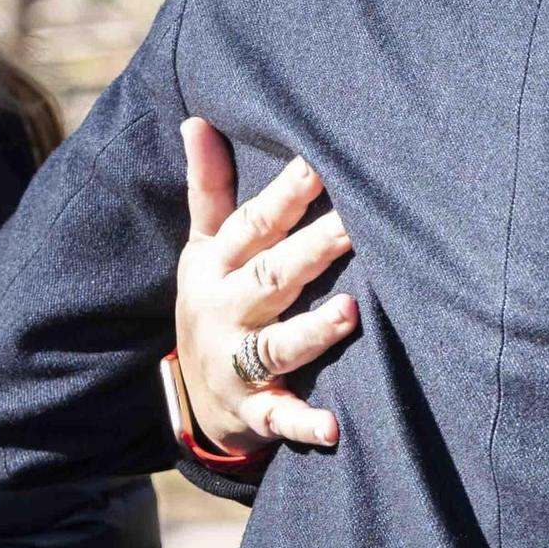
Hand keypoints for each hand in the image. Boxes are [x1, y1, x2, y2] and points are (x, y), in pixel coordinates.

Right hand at [175, 118, 358, 455]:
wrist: (193, 398)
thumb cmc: (215, 299)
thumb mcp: (203, 248)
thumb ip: (209, 189)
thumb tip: (196, 120)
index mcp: (216, 266)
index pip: (252, 226)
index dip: (284, 197)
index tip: (319, 165)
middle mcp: (224, 311)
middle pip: (270, 278)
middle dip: (311, 252)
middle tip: (355, 226)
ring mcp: (235, 363)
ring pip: (275, 346)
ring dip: (312, 332)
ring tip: (352, 312)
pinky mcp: (252, 410)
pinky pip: (278, 417)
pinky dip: (303, 423)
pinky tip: (333, 427)